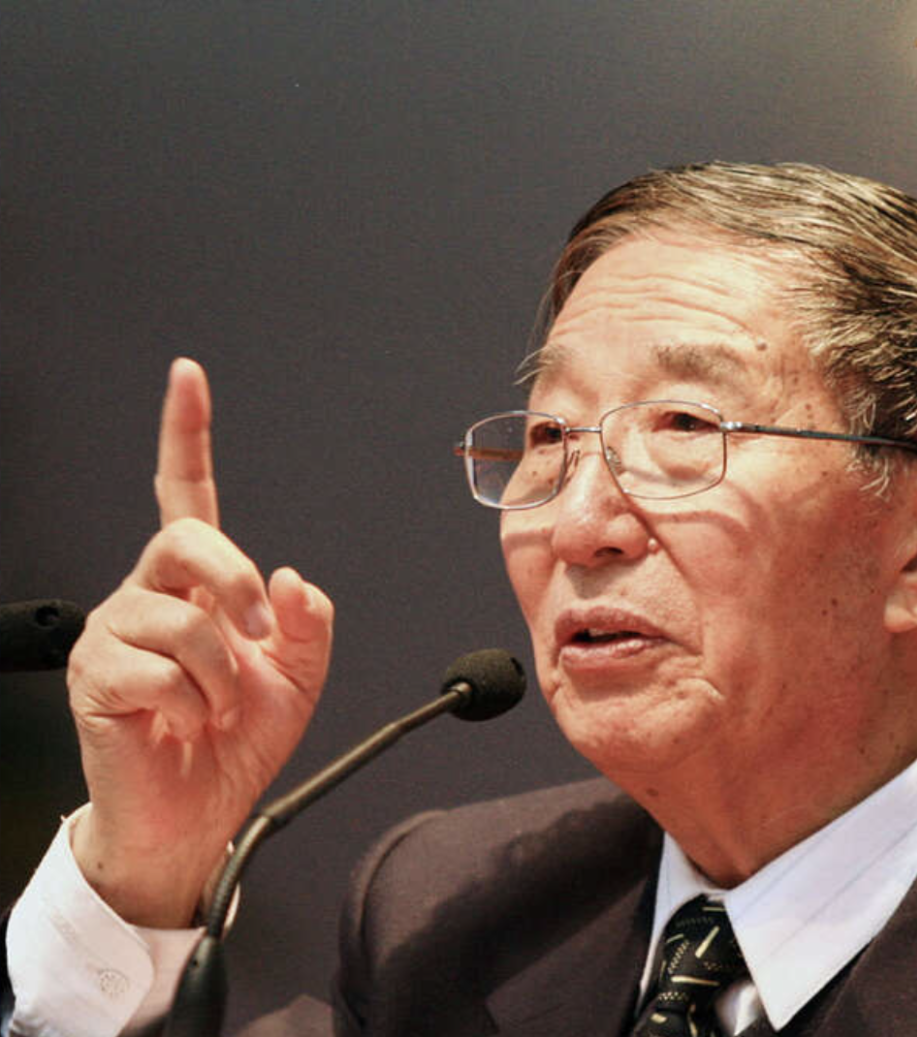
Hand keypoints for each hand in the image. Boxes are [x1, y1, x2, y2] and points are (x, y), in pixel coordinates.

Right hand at [67, 358, 333, 926]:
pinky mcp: (94, 676)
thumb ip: (307, 624)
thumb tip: (291, 577)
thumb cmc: (237, 741)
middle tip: (260, 632)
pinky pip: (162, 670)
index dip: (185, 435)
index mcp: (198, 587)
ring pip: (182, 618)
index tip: (188, 377)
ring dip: (224, 671)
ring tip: (217, 704)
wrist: (198, 816)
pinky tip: (186, 720)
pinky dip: (197, 702)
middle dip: (236, 582)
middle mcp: (150, 596)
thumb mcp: (297, 677)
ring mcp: (116, 634)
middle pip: (187, 538)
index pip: (186, 494)